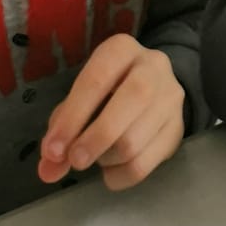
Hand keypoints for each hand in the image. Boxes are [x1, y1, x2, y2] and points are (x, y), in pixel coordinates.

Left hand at [38, 38, 184, 190]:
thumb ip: (61, 129)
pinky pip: (144, 165)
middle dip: (95, 138)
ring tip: (97, 156)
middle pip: (130, 101)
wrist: (153, 88)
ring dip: (106, 159)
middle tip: (75, 160)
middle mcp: (153, 66)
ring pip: (134, 140)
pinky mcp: (178, 128)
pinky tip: (112, 169)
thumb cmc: (106, 91)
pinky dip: (119, 176)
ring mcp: (171, 97)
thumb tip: (48, 168)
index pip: (97, 79)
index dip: (72, 118)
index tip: (52, 150)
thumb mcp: (81, 98)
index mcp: (122, 50)